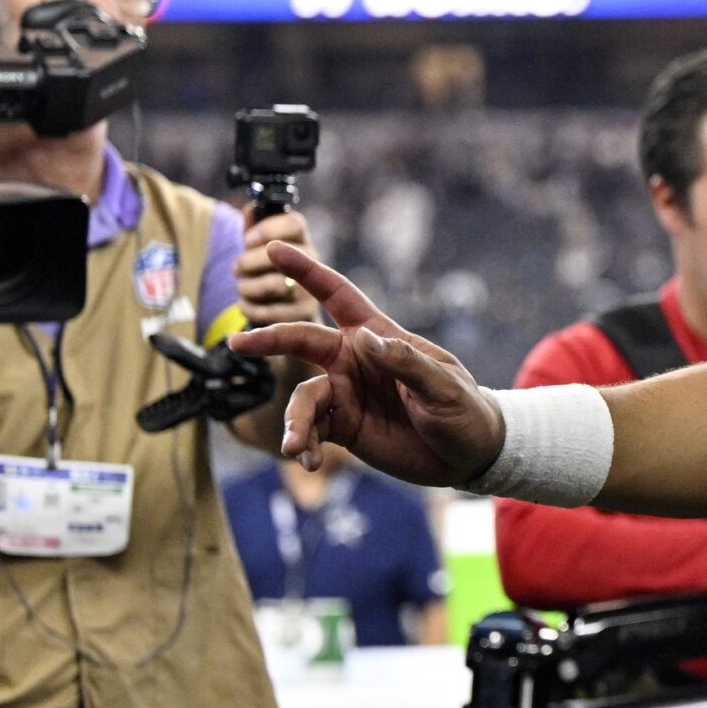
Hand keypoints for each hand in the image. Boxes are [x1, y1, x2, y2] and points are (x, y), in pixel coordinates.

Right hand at [227, 243, 504, 486]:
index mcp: (380, 336)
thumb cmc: (463, 409)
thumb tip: (363, 339)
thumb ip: (405, 362)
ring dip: (295, 422)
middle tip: (237, 343)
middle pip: (302, 341)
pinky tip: (308, 461)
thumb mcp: (443, 385)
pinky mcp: (342, 427)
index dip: (306, 271)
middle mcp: (355, 361)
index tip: (273, 247)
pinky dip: (304, 446)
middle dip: (270, 339)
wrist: (468, 456)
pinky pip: (311, 431)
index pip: (338, 295)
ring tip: (295, 446)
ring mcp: (346, 394)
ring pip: (304, 399)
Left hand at [235, 210, 321, 328]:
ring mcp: (312, 291)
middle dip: (247, 261)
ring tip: (242, 288)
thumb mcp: (262, 252)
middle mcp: (315, 264)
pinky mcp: (303, 317)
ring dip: (246, 286)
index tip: (248, 240)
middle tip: (237, 268)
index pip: (294, 223)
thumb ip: (255, 229)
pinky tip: (246, 305)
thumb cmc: (273, 278)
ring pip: (272, 284)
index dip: (268, 228)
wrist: (294, 320)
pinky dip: (248, 307)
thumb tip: (250, 209)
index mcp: (303, 242)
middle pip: (279, 255)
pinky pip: (267, 311)